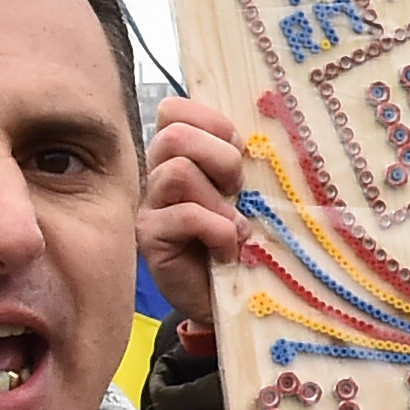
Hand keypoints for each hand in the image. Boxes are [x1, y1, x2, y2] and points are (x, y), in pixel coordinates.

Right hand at [141, 97, 249, 335]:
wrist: (230, 299)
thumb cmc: (241, 240)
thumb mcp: (247, 192)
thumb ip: (242, 161)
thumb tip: (260, 137)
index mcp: (181, 155)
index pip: (174, 110)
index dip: (211, 122)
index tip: (239, 150)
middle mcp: (158, 174)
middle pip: (175, 135)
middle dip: (220, 158)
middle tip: (236, 191)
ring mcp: (150, 205)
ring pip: (178, 171)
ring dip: (218, 200)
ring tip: (233, 227)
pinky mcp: (149, 237)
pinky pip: (185, 215)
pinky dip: (217, 231)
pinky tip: (225, 251)